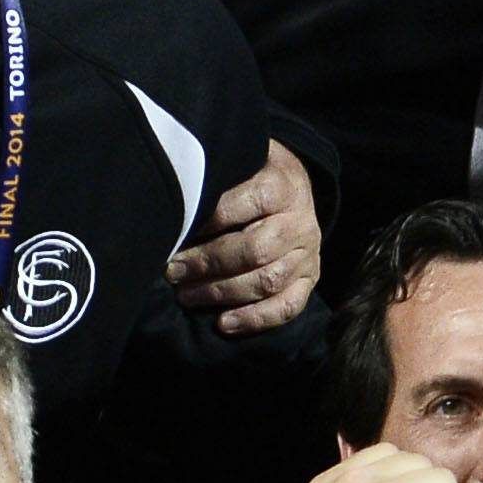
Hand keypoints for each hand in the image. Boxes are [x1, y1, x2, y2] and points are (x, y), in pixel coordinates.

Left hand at [166, 140, 320, 335]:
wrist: (295, 186)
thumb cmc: (252, 174)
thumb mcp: (239, 159)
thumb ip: (216, 173)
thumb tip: (174, 196)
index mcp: (280, 187)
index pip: (239, 208)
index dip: (203, 223)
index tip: (172, 235)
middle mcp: (299, 223)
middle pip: (254, 251)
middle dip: (207, 265)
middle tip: (172, 271)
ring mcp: (307, 255)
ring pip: (267, 282)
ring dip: (222, 293)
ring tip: (186, 296)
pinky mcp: (310, 279)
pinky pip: (288, 307)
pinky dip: (256, 319)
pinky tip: (224, 323)